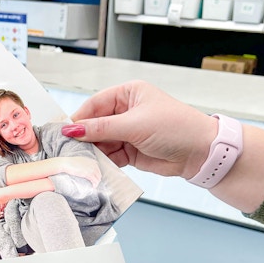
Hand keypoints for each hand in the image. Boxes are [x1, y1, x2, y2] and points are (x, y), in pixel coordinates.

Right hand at [60, 156, 101, 186]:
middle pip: (98, 173)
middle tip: (94, 184)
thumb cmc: (69, 163)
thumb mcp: (78, 161)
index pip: (97, 168)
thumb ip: (83, 163)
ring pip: (97, 177)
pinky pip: (94, 180)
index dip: (96, 174)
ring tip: (93, 186)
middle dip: (97, 179)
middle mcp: (93, 164)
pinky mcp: (88, 173)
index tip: (94, 178)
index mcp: (91, 160)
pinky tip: (93, 187)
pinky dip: (94, 184)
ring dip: (96, 183)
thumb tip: (82, 168)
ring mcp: (91, 168)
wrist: (66, 163)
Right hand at [61, 80, 215, 180]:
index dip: (79, 119)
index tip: (64, 132)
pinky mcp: (130, 152)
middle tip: (69, 150)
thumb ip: (101, 128)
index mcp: (128, 94)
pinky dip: (103, 163)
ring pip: (101, 142)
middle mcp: (126, 112)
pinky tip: (95, 168)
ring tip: (81, 162)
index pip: (95, 104)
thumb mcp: (135, 124)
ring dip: (93, 153)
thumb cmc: (176, 127)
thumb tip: (72, 129)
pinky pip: (110, 156)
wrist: (200, 152)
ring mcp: (128, 132)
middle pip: (95, 125)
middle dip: (84, 138)